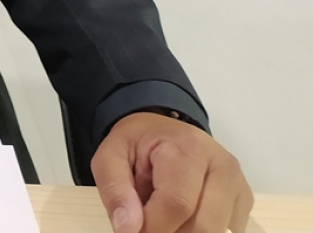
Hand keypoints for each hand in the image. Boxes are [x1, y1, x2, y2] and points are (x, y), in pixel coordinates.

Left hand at [91, 111, 252, 232]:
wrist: (161, 132)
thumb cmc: (136, 145)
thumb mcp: (109, 157)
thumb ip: (115, 190)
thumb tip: (129, 230)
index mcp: (189, 147)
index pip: (177, 204)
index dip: (152, 228)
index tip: (132, 231)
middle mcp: (223, 166)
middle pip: (203, 226)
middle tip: (145, 227)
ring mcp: (239, 186)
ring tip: (163, 218)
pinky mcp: (244, 204)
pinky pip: (224, 232)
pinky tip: (180, 219)